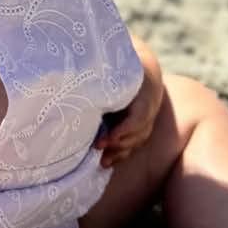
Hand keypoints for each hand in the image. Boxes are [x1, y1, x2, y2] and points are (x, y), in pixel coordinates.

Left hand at [94, 52, 164, 167]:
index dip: (124, 130)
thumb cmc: (122, 68)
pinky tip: (105, 162)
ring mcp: (147, 121)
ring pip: (136, 141)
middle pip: (138, 133)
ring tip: (101, 161)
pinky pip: (133, 146)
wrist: (143, 71)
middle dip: (118, 143)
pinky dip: (120, 155)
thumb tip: (79, 65)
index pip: (139, 118)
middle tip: (97, 146)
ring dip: (119, 153)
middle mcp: (148, 109)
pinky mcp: (140, 129)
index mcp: (144, 93)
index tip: (108, 137)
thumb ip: (102, 73)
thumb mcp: (117, 68)